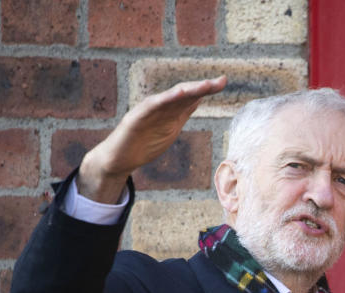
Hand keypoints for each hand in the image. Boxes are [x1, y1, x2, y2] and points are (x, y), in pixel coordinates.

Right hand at [77, 76, 227, 202]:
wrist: (120, 158)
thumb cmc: (145, 143)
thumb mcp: (171, 127)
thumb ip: (183, 112)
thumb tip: (198, 98)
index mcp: (170, 110)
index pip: (191, 96)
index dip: (207, 89)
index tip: (224, 81)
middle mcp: (160, 106)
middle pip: (184, 93)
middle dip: (203, 87)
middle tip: (222, 81)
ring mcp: (148, 111)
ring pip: (170, 97)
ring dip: (188, 90)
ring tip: (205, 85)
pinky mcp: (136, 118)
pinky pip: (152, 107)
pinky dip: (165, 99)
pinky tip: (178, 94)